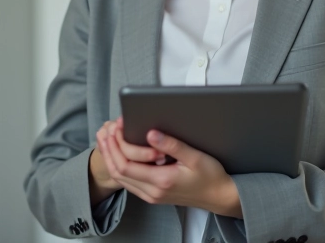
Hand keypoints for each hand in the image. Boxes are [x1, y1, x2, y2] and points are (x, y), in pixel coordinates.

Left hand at [95, 117, 241, 217]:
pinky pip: (128, 182)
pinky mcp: (153, 195)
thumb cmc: (210, 176)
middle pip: (117, 172)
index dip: (116, 146)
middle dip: (108, 150)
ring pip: (120, 179)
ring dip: (111, 158)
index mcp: (162, 180)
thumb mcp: (195, 156)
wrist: (218, 196)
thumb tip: (151, 133)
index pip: (126, 165)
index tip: (117, 129)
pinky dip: (119, 167)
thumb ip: (172, 145)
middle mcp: (153, 191)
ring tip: (107, 139)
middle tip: (106, 131)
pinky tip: (118, 154)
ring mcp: (151, 195)